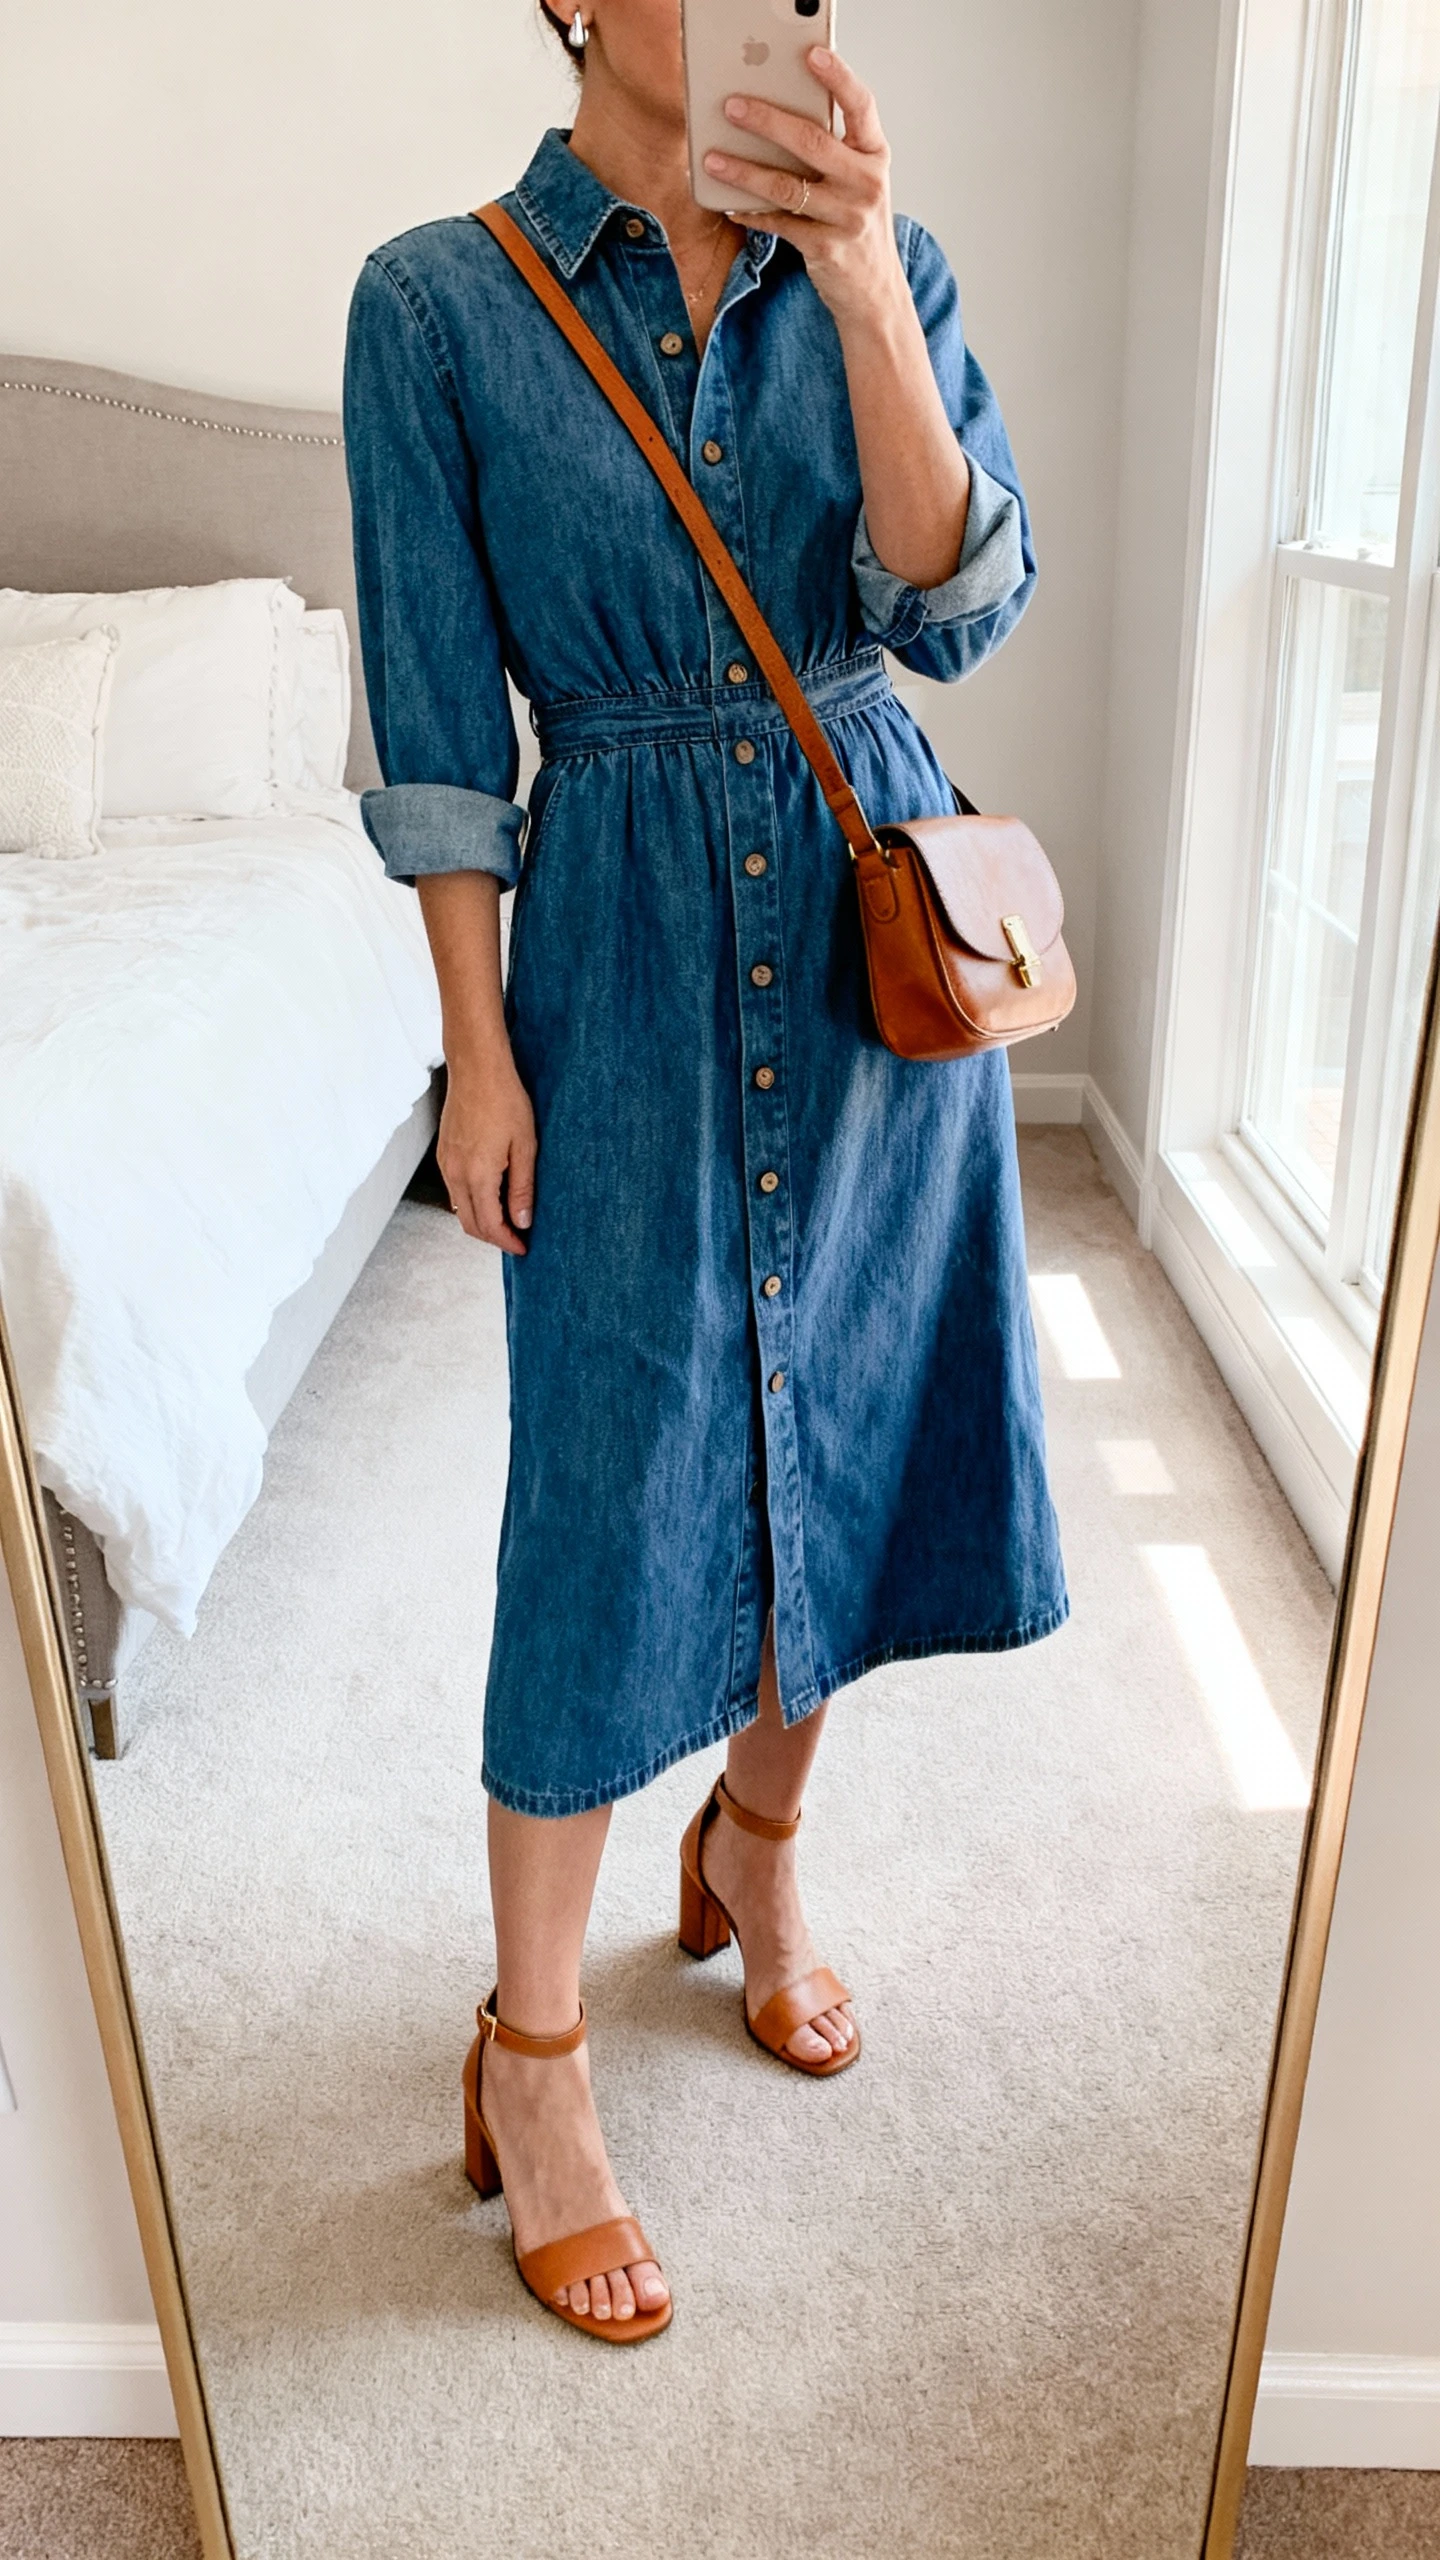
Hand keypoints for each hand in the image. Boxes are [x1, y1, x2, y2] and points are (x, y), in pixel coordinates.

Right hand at [437, 1054, 536, 1255]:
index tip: (523, 1247)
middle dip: (493, 1237)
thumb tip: (522, 1221)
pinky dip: (472, 1203)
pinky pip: (455, 1190)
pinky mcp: (445, 1154)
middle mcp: (456, 1174)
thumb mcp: (525, 1146)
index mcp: (478, 1175)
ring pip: (460, 1209)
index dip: (507, 1242)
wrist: (476, 1069)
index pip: (489, 1225)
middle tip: (517, 1239)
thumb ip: (522, 1188)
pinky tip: (491, 1196)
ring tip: (507, 1220)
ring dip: (482, 1221)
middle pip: (470, 1224)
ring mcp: (447, 1164)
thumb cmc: (504, 1101)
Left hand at [703, 49, 904, 330]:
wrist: (874, 290)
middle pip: (813, 143)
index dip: (838, 77)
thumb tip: (773, 116)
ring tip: (713, 158)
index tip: (811, 53)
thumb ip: (832, 149)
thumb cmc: (856, 223)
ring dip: (745, 171)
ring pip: (787, 187)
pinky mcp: (826, 249)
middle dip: (768, 121)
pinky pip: (779, 224)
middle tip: (733, 106)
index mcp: (875, 155)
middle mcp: (866, 183)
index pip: (861, 106)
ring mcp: (848, 218)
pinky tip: (728, 202)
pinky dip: (750, 212)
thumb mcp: (857, 180)